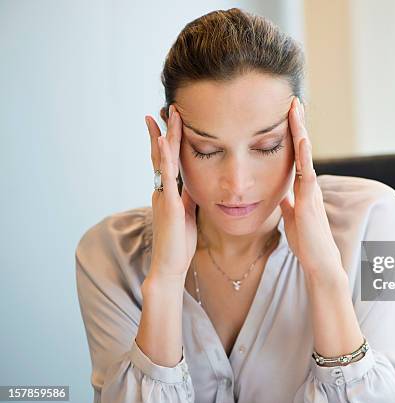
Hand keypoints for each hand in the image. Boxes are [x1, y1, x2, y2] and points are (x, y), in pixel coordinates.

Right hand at [145, 105, 196, 280]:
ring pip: (162, 160)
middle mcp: (162, 190)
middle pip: (162, 154)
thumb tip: (194, 182)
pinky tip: (162, 141)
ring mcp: (163, 196)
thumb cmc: (179, 243)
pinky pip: (165, 176)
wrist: (170, 266)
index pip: (168, 160)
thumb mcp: (187, 213)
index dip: (168, 140)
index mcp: (168, 192)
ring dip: (164, 136)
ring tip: (165, 114)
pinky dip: (163, 157)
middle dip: (163, 130)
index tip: (170, 120)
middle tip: (167, 107)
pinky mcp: (168, 204)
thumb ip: (187, 197)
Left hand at [279, 97, 344, 280]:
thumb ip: (288, 203)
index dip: (292, 135)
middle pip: (302, 147)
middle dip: (297, 124)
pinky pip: (307, 171)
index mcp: (303, 187)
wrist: (319, 261)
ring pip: (305, 153)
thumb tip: (280, 194)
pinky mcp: (310, 199)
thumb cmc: (307, 241)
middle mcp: (309, 183)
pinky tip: (302, 138)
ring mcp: (311, 189)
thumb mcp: (292, 217)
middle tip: (293, 100)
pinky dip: (304, 153)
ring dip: (300, 130)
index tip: (287, 115)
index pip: (296, 155)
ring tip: (296, 108)